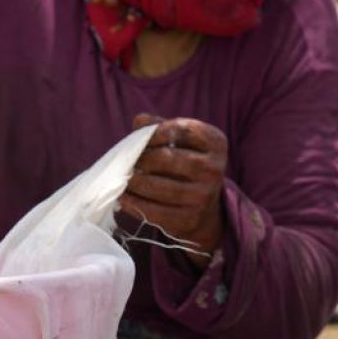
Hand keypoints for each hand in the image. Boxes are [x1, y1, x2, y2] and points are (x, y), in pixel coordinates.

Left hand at [119, 114, 227, 267]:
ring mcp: (204, 196)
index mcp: (215, 143)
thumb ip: (159, 127)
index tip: (139, 136)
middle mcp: (214, 169)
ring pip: (162, 187)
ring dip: (135, 182)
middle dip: (142, 158)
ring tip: (122, 177)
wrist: (205, 205)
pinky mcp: (190, 218)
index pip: (183, 130)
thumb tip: (139, 121)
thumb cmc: (185, 162)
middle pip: (168, 159)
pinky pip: (157, 211)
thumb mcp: (181, 140)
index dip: (156, 131)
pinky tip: (123, 197)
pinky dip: (135, 204)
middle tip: (126, 160)